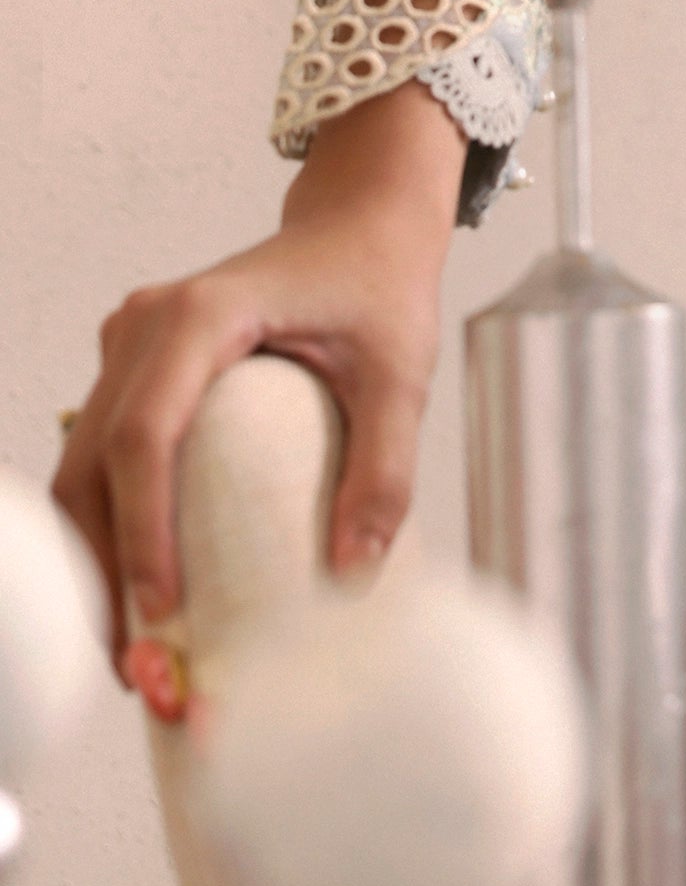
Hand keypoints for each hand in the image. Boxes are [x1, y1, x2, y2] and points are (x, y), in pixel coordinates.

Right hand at [53, 80, 466, 690]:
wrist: (359, 221)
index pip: (146, 434)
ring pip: (84, 465)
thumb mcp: (401, 371)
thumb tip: (353, 571)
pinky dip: (109, 522)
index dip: (144, 529)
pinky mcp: (133, 367)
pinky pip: (101, 453)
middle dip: (108, 569)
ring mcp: (129, 344)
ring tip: (131, 648)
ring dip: (98, 556)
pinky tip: (136, 587)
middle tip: (140, 664)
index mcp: (203, 314)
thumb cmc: (380, 284)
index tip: (163, 610)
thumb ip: (385, 465)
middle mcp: (145, 326)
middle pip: (97, 462)